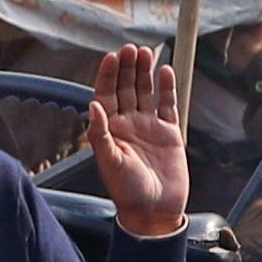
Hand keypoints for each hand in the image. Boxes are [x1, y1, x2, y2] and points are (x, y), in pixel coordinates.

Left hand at [84, 43, 188, 238]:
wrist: (155, 211)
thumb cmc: (127, 191)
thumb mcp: (109, 161)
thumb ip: (100, 132)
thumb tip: (93, 104)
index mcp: (109, 129)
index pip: (106, 94)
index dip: (108, 75)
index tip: (112, 57)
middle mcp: (127, 124)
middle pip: (126, 87)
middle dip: (127, 67)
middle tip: (131, 49)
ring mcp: (149, 127)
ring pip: (145, 92)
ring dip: (144, 72)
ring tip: (145, 53)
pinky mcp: (169, 133)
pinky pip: (167, 105)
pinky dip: (167, 88)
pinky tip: (165, 71)